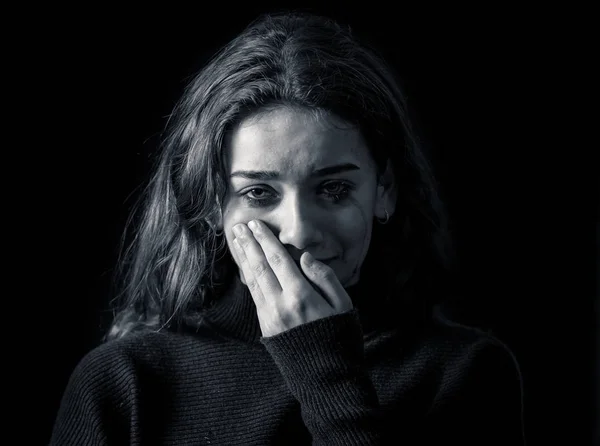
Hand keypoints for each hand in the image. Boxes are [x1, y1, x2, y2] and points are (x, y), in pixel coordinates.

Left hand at [230, 219, 352, 336]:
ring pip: (253, 281)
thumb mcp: (344, 305)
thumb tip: (306, 257)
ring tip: (237, 241)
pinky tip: (246, 267)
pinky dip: (248, 277)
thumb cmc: (340, 338)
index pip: (278, 260)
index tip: (256, 225)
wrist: (327, 378)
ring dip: (244, 259)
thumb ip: (325, 278)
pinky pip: (254, 295)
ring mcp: (270, 317)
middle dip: (249, 245)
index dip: (265, 240)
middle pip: (260, 267)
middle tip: (239, 227)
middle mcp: (280, 305)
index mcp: (301, 296)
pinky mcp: (266, 327)